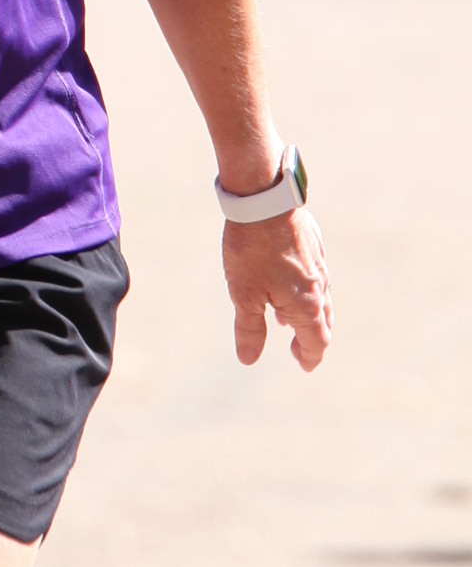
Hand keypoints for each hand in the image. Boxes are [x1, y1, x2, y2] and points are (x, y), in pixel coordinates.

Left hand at [223, 204, 330, 372]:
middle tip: (298, 350)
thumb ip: (249, 329)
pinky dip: (306, 290)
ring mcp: (319, 265)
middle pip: (323, 323)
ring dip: (307, 314)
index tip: (303, 365)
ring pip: (321, 298)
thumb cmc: (251, 249)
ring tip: (285, 320)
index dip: (310, 357)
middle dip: (311, 339)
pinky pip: (316, 276)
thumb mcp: (243, 294)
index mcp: (306, 305)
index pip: (317, 342)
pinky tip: (287, 284)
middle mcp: (319, 288)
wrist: (264, 201)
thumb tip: (249, 360)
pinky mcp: (314, 245)